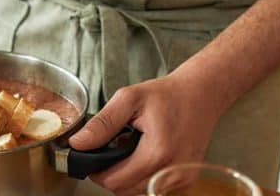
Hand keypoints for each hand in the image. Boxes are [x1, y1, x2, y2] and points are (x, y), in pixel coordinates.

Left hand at [68, 73, 221, 195]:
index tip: (92, 156)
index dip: (97, 171)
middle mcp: (172, 171)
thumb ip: (102, 123)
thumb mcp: (129, 99)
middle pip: (126, 191)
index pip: (115, 181)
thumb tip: (78, 143)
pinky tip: (143, 156)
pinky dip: (143, 176)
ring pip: (139, 192)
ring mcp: (182, 178)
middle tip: (110, 150)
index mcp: (157, 153)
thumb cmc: (167, 94)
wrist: (201, 94)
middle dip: (111, 174)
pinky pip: (154, 187)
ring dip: (127, 176)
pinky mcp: (186, 180)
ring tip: (128, 150)